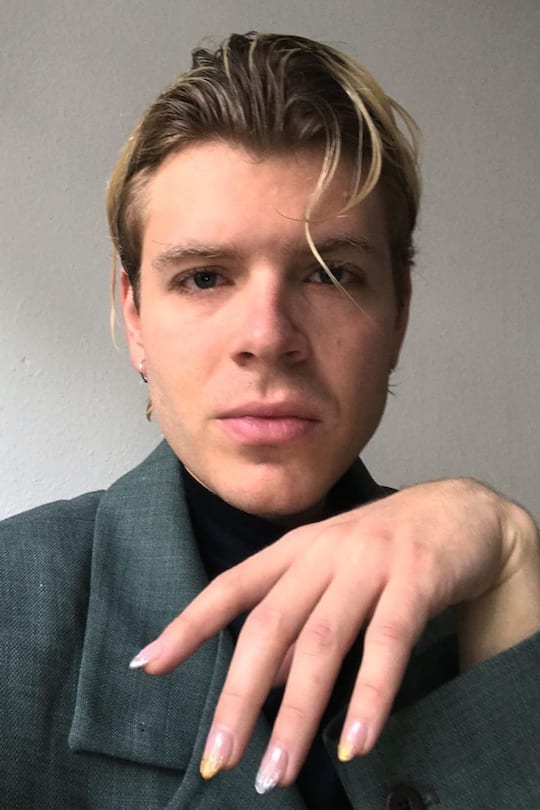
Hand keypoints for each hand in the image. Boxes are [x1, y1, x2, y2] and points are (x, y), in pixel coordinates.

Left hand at [130, 479, 539, 790]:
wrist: (460, 511)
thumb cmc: (387, 548)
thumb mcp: (331, 571)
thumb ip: (299, 615)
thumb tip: (265, 677)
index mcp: (296, 549)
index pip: (231, 586)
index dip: (188, 625)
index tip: (146, 665)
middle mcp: (324, 553)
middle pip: (269, 626)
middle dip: (238, 695)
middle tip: (216, 757)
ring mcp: (369, 564)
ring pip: (322, 642)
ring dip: (295, 712)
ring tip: (275, 771)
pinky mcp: (415, 579)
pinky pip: (388, 642)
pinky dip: (369, 694)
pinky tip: (353, 740)